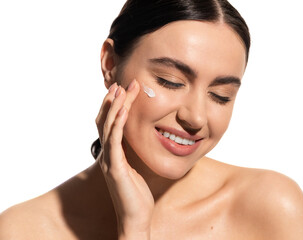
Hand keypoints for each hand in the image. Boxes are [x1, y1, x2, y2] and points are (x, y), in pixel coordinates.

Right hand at [95, 79, 153, 238]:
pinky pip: (115, 142)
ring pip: (108, 127)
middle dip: (114, 101)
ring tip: (123, 90)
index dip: (114, 107)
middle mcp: (107, 154)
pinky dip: (117, 124)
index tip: (123, 90)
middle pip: (106, 121)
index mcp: (113, 154)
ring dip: (115, 107)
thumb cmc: (136, 194)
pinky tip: (123, 111)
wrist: (135, 217)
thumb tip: (136, 140)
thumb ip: (132, 154)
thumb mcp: (135, 168)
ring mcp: (109, 160)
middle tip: (123, 83)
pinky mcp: (115, 168)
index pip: (109, 125)